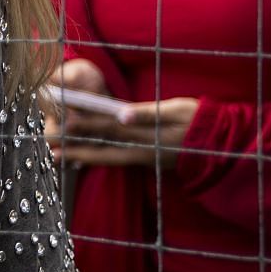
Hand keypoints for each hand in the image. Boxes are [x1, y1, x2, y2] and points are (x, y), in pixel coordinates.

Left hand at [46, 60, 198, 168]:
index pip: (108, 127)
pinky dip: (98, 159)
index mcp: (145, 134)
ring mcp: (143, 157)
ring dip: (82, 156)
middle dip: (74, 148)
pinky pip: (117, 161)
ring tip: (58, 156)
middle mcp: (140, 149)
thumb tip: (121, 115)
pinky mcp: (146, 160)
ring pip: (106, 158)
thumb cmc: (198, 121)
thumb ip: (147, 113)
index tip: (62, 121)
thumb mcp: (176, 110)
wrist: (221, 145)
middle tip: (49, 147)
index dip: (84, 124)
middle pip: (101, 147)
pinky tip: (85, 158)